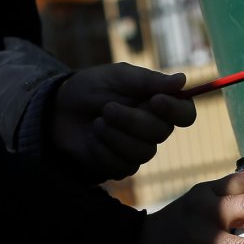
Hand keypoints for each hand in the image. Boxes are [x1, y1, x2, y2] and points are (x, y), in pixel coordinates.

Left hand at [51, 63, 195, 180]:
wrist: (58, 111)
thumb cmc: (90, 88)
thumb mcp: (117, 76)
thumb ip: (149, 80)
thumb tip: (182, 80)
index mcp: (158, 105)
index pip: (185, 114)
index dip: (175, 110)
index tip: (155, 100)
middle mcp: (154, 129)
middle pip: (161, 133)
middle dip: (131, 120)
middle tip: (107, 109)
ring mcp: (139, 150)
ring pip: (143, 152)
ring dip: (114, 136)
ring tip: (97, 124)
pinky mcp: (121, 166)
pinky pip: (122, 166)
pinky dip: (102, 150)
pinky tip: (92, 140)